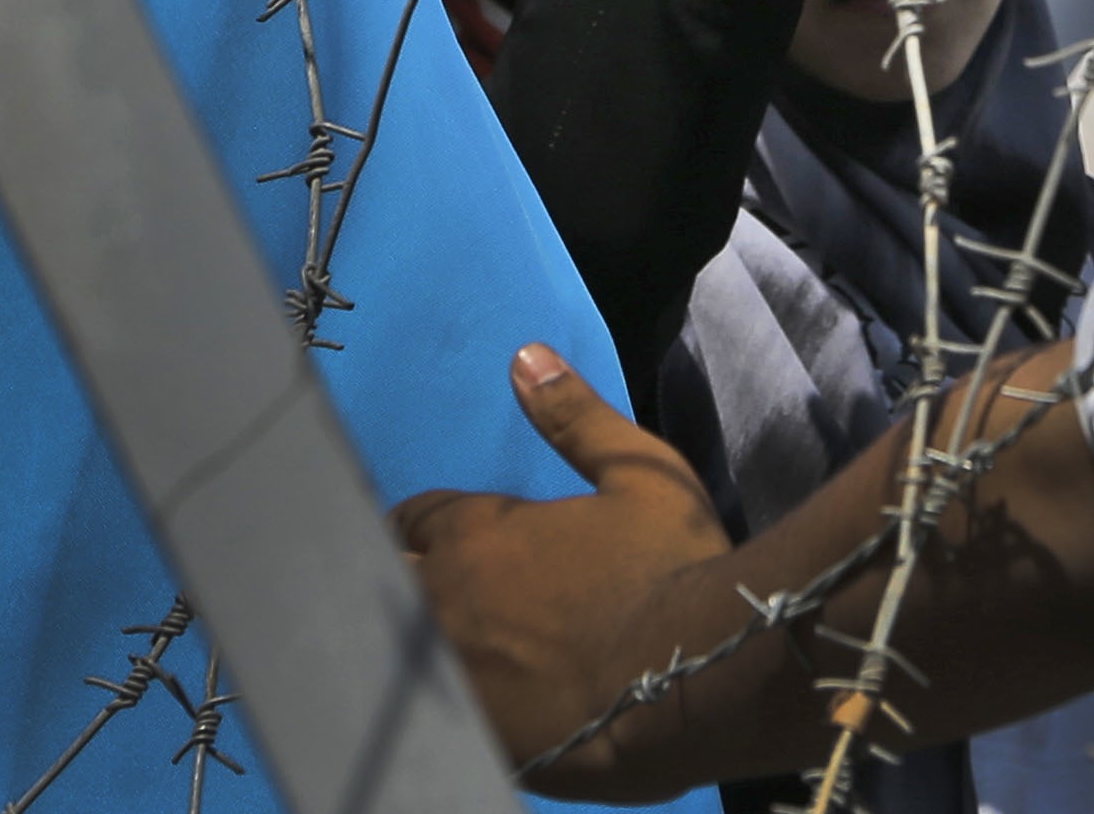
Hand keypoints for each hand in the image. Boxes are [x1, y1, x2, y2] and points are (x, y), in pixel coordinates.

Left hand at [398, 344, 737, 794]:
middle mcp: (446, 600)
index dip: (426, 530)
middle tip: (426, 595)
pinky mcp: (474, 737)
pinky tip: (452, 711)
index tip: (436, 543)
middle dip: (402, 581)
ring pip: (396, 652)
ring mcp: (454, 675)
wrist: (704, 678)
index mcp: (476, 532)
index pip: (415, 522)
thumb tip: (524, 357)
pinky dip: (435, 707)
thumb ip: (576, 419)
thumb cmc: (674, 568)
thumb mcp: (640, 475)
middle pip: (389, 585)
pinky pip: (430, 717)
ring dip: (406, 643)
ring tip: (427, 652)